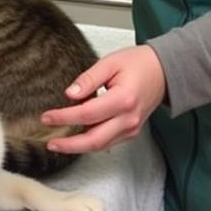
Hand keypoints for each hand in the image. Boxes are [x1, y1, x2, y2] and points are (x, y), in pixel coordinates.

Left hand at [41, 45, 166, 152]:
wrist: (164, 72)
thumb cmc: (138, 63)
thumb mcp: (110, 62)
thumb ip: (88, 79)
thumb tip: (70, 94)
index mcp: (124, 99)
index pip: (88, 114)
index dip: (65, 117)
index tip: (47, 117)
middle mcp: (129, 119)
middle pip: (94, 139)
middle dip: (69, 144)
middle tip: (50, 142)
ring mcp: (132, 128)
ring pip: (101, 145)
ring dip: (78, 147)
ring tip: (58, 142)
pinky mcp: (131, 132)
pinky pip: (108, 142)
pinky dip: (90, 143)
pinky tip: (76, 138)